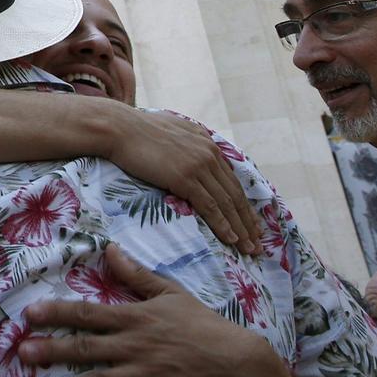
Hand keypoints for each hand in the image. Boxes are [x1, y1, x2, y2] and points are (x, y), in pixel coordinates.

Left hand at [21, 244, 271, 376]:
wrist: (237, 361)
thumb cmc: (203, 324)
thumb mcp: (171, 292)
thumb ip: (136, 275)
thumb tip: (110, 249)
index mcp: (135, 317)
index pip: (88, 312)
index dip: (57, 312)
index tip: (30, 314)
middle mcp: (134, 345)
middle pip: (86, 347)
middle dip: (52, 350)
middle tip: (23, 354)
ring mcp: (144, 373)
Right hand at [103, 110, 259, 253]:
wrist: (119, 128)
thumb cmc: (136, 129)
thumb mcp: (171, 128)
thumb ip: (187, 140)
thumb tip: (189, 145)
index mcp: (207, 143)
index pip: (231, 180)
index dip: (243, 204)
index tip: (251, 223)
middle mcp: (209, 154)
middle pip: (235, 194)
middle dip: (248, 221)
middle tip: (258, 242)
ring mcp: (199, 166)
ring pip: (227, 204)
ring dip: (241, 229)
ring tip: (250, 248)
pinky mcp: (186, 178)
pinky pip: (210, 207)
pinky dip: (223, 225)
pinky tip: (231, 239)